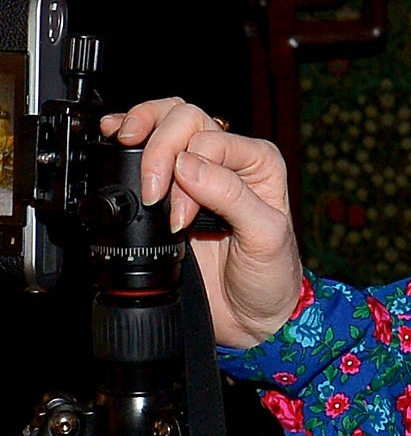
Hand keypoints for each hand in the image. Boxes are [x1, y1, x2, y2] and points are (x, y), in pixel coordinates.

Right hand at [98, 99, 304, 351]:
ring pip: (167, 121)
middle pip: (185, 119)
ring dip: (141, 131)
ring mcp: (198, 171)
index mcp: (258, 162)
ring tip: (123, 145)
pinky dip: (128, 136)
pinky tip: (114, 135)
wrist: (250, 316)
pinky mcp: (171, 189)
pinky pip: (148, 147)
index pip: (211, 139)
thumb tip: (187, 164)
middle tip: (151, 193)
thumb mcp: (265, 236)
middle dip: (159, 151)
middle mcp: (229, 159)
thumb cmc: (270, 275)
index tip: (179, 218)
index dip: (187, 173)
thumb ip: (231, 196)